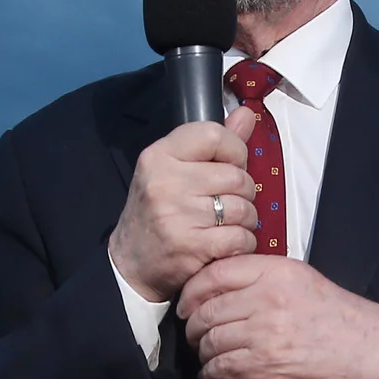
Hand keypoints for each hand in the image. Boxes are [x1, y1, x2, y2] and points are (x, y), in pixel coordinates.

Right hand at [108, 107, 260, 301]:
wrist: (131, 264)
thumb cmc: (157, 212)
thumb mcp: (174, 170)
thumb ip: (213, 143)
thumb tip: (247, 114)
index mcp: (159, 155)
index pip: (214, 135)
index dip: (235, 151)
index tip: (231, 165)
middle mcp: (165, 182)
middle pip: (236, 176)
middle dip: (243, 192)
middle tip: (230, 202)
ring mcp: (177, 215)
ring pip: (243, 208)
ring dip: (246, 220)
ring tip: (228, 224)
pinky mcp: (190, 246)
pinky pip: (241, 237)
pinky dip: (243, 243)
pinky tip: (228, 244)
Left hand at [178, 255, 378, 378]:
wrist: (364, 347)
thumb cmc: (333, 311)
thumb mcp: (299, 277)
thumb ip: (260, 274)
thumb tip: (219, 282)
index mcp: (273, 272)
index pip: (215, 275)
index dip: (192, 290)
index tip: (186, 303)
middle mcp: (265, 299)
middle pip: (207, 310)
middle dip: (193, 325)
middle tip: (193, 332)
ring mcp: (263, 333)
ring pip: (210, 341)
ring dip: (201, 351)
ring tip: (205, 354)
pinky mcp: (264, 365)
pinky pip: (222, 368)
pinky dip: (210, 374)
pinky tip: (211, 375)